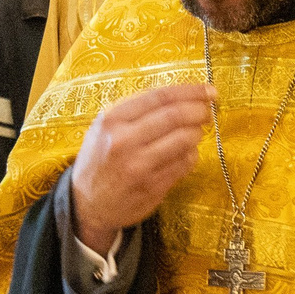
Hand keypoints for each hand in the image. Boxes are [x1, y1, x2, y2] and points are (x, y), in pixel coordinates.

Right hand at [68, 82, 213, 255]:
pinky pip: (184, 164)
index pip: (159, 97)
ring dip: (197, 133)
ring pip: (184, 140)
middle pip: (175, 116)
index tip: (208, 90)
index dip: (190, 91)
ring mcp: (139, 166)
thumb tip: (180, 95)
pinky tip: (187, 152)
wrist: (86, 203)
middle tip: (208, 111)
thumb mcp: (105, 127)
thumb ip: (136, 110)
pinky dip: (192, 154)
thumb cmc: (100, 159)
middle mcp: (123, 141)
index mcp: (111, 120)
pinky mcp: (152, 187)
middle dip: (199, 111)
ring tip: (195, 131)